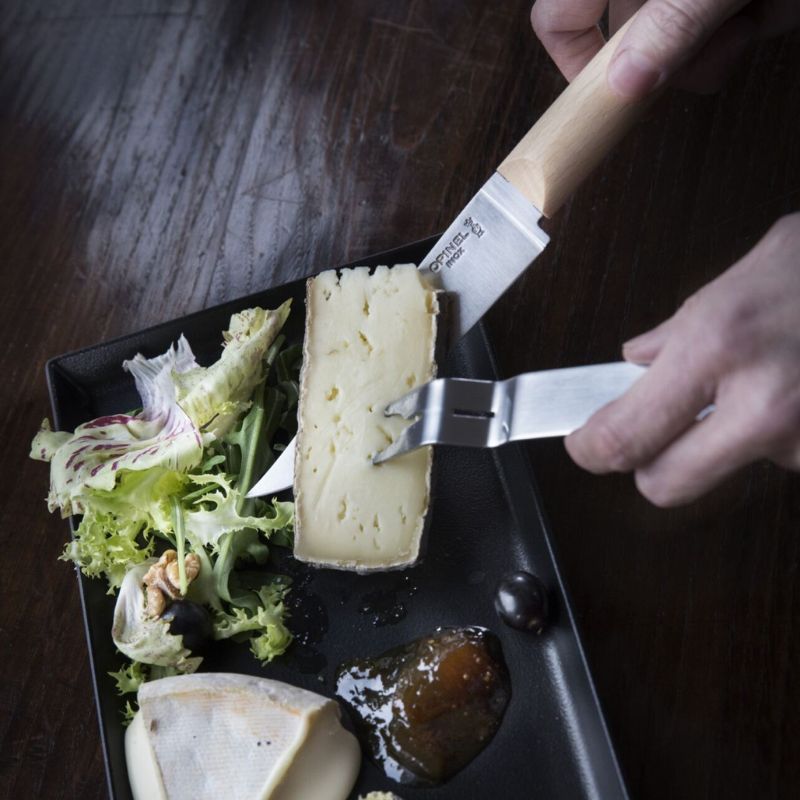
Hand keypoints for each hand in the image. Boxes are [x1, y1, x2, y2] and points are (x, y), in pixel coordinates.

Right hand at [531, 0, 799, 96]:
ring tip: (756, 10)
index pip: (559, 16)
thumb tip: (622, 85)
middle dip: (672, 57)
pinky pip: (723, 34)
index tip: (604, 96)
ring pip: (679, 46)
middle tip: (715, 45)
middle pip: (628, 40)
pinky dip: (752, 28)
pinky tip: (774, 2)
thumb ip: (671, 24)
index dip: (573, 58)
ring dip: (721, 48)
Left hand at [565, 213, 799, 505]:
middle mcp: (762, 404)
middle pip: (666, 485)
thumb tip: (636, 361)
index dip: (592, 450)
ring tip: (768, 377)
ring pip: (733, 466)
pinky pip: (782, 455)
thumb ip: (680, 327)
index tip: (585, 448)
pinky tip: (797, 386)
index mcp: (717, 347)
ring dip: (733, 437)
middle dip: (651, 467)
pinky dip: (778, 431)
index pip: (625, 433)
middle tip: (655, 439)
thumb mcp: (742, 277)